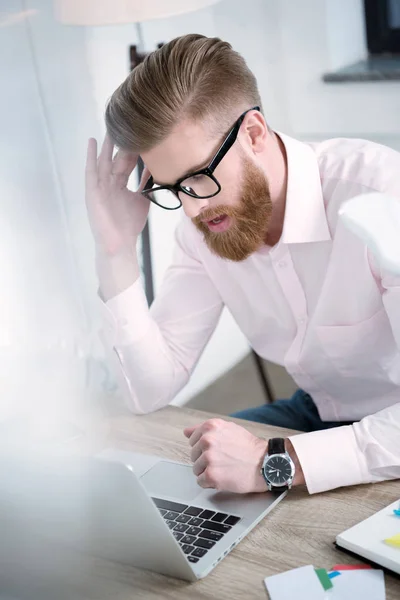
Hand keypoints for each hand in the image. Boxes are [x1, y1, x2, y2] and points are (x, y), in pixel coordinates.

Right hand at [85, 134, 149, 256]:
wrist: (119, 244)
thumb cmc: (129, 225)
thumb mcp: (142, 200)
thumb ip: (146, 184)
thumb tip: (155, 169)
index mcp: (120, 185)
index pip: (128, 162)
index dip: (134, 149)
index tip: (142, 133)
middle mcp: (109, 183)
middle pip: (116, 158)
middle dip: (121, 142)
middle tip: (126, 123)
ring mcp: (100, 186)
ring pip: (104, 160)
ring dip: (107, 144)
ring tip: (110, 127)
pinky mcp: (92, 191)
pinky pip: (91, 171)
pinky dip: (91, 157)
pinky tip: (93, 143)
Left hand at [183, 418, 267, 493]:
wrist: (265, 463)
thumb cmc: (249, 447)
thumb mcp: (228, 428)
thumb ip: (205, 429)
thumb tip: (186, 432)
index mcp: (210, 426)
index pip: (192, 439)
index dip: (204, 447)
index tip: (217, 450)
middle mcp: (207, 440)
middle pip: (193, 455)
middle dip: (205, 460)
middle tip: (223, 460)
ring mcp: (208, 458)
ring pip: (196, 469)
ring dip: (207, 472)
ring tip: (224, 469)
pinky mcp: (211, 475)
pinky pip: (200, 481)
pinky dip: (210, 483)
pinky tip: (223, 478)